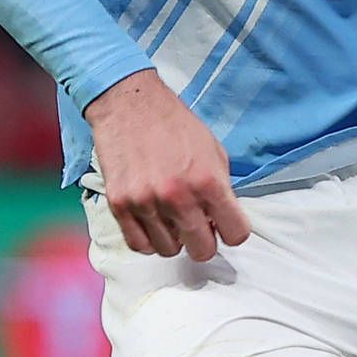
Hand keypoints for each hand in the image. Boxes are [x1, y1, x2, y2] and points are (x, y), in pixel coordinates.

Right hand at [85, 71, 250, 259]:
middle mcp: (178, 196)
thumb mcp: (213, 151)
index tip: (225, 226)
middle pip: (203, 250)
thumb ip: (222, 189)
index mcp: (208, 180)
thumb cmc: (173, 125)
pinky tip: (153, 222)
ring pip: (169, 251)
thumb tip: (222, 220)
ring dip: (174, 239)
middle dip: (205, 240)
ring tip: (172, 218)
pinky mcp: (120, 205)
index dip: (233, 231)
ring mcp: (146, 203)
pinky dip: (149, 239)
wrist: (130, 105)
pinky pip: (139, 245)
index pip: (236, 234)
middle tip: (199, 225)